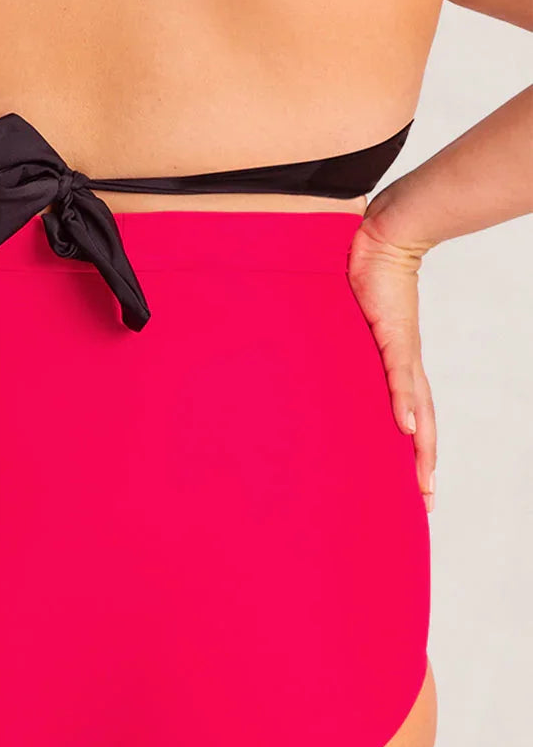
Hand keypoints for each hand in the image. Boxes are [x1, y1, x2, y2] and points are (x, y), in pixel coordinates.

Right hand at [347, 214, 436, 513]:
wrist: (382, 242)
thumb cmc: (363, 282)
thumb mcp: (348, 331)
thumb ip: (339, 355)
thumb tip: (320, 376)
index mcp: (393, 372)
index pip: (408, 422)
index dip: (413, 457)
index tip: (413, 490)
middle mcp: (403, 370)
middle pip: (421, 429)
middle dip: (422, 467)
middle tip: (424, 503)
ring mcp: (401, 356)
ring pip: (418, 413)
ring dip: (422, 449)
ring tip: (421, 482)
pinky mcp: (394, 338)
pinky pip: (400, 378)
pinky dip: (404, 404)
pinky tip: (405, 429)